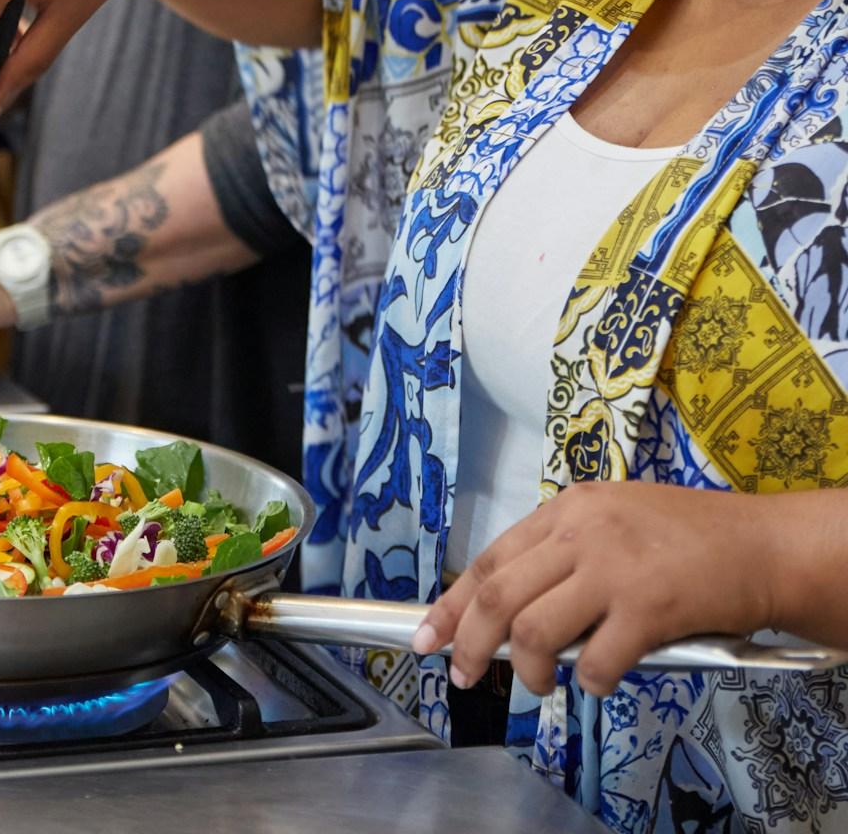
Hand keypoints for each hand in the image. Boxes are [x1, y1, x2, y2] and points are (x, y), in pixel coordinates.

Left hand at [414, 481, 777, 697]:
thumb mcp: (613, 520)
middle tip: (463, 673)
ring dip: (530, 670)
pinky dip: (590, 681)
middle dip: (470, 643)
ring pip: (533, 630)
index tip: (429, 633)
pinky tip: (601, 679)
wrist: (764, 545)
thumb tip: (515, 608)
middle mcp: (581, 532)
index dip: (452, 602)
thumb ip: (566, 553)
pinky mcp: (648, 608)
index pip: (490, 559)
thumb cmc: (692, 537)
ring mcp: (613, 569)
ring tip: (542, 684)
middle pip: (497, 596)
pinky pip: (596, 661)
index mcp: (568, 508)